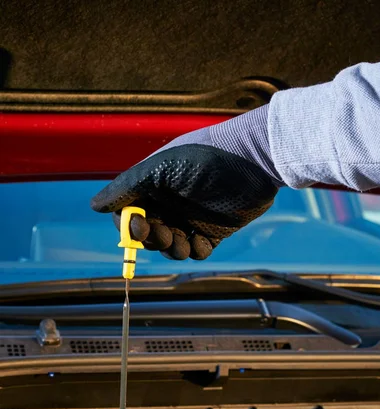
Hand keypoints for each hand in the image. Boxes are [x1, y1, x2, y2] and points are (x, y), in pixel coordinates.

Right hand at [91, 110, 278, 259]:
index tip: (139, 227)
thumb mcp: (160, 168)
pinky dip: (197, 250)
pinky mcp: (214, 231)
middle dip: (153, 239)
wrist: (254, 160)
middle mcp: (170, 203)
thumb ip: (128, 186)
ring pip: (171, 246)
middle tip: (166, 233)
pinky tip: (204, 240)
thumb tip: (96, 205)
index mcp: (153, 186)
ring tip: (185, 240)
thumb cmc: (205, 157)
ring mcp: (192, 217)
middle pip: (149, 234)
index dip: (130, 225)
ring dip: (174, 248)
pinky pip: (197, 250)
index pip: (129, 213)